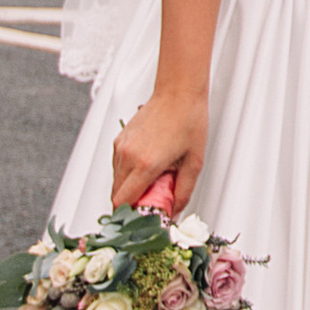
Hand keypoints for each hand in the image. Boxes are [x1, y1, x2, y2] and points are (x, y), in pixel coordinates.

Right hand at [113, 92, 205, 215]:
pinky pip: (117, 166)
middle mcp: (128, 156)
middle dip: (131, 204)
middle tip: (151, 201)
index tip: (142, 217)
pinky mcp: (119, 140)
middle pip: (115, 195)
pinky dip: (127, 173)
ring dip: (129, 188)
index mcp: (146, 164)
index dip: (130, 215)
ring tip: (152, 180)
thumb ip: (183, 191)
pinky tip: (146, 166)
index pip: (123, 202)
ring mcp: (121, 147)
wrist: (178, 93)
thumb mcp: (194, 162)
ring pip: (115, 181)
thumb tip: (176, 210)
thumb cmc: (188, 120)